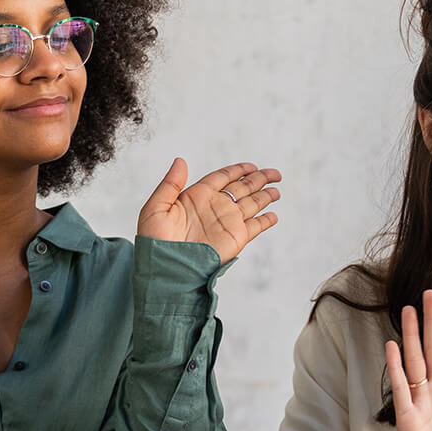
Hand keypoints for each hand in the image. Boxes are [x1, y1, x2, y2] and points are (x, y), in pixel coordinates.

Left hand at [136, 159, 282, 263]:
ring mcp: (227, 223)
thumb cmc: (154, 242)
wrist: (165, 270)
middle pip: (242, 187)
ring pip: (252, 204)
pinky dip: (265, 221)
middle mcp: (215, 207)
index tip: (251, 165)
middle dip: (258, 179)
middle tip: (274, 173)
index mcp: (197, 196)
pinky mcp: (236, 238)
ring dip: (265, 195)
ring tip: (276, 188)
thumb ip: (170, 183)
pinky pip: (255, 226)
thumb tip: (180, 160)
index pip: (222, 177)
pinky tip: (273, 215)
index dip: (238, 170)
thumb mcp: (155, 208)